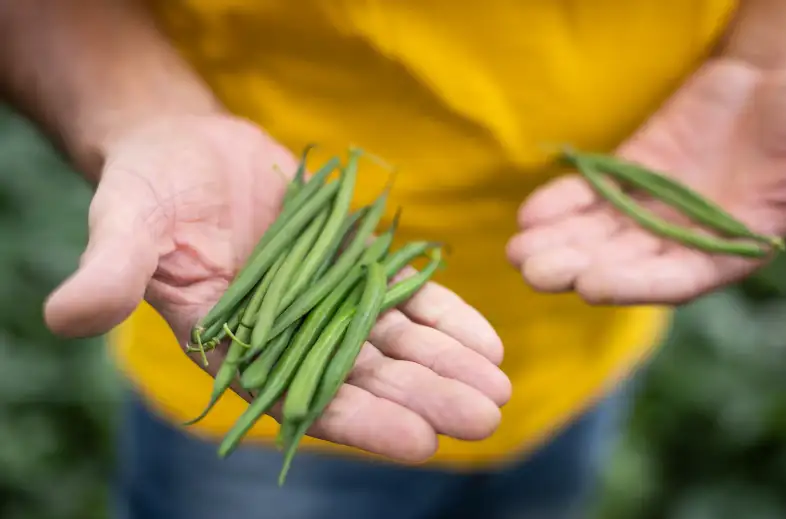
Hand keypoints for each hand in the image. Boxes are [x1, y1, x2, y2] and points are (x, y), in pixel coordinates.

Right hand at [44, 114, 509, 461]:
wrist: (189, 148)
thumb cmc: (149, 187)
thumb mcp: (125, 221)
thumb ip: (112, 269)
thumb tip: (66, 316)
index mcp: (233, 346)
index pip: (299, 396)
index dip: (360, 418)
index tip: (420, 440)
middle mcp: (287, 335)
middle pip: (362, 376)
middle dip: (423, 396)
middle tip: (484, 416)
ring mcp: (324, 301)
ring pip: (393, 343)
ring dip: (446, 365)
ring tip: (497, 388)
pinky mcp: (352, 266)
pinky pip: (404, 299)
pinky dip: (445, 317)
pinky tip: (487, 341)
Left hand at [508, 60, 785, 304]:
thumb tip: (779, 223)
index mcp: (731, 248)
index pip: (675, 279)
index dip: (631, 285)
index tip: (590, 286)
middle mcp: (684, 234)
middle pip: (623, 260)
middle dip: (577, 267)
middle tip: (536, 272)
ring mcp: (654, 203)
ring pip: (599, 231)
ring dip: (558, 242)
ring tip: (518, 252)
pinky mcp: (634, 171)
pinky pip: (593, 191)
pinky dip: (562, 201)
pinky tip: (530, 213)